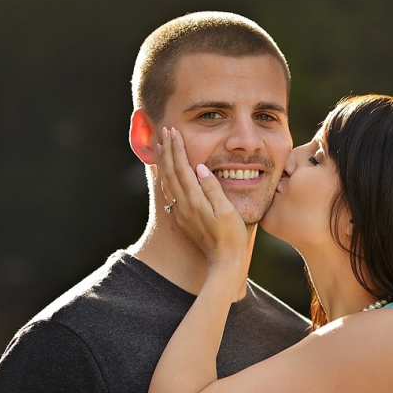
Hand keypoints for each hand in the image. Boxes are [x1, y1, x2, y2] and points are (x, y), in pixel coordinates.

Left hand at [157, 127, 247, 271]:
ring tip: (160, 146)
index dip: (177, 148)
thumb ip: (213, 188)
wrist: (224, 261)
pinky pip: (168, 193)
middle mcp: (183, 205)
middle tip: (164, 131)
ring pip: (166, 182)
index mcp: (194, 200)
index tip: (174, 132)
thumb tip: (199, 167)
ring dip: (163, 162)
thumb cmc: (231, 236)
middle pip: (170, 172)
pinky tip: (164, 172)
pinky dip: (164, 177)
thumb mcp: (227, 211)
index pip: (182, 168)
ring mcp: (180, 213)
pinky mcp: (182, 218)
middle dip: (167, 150)